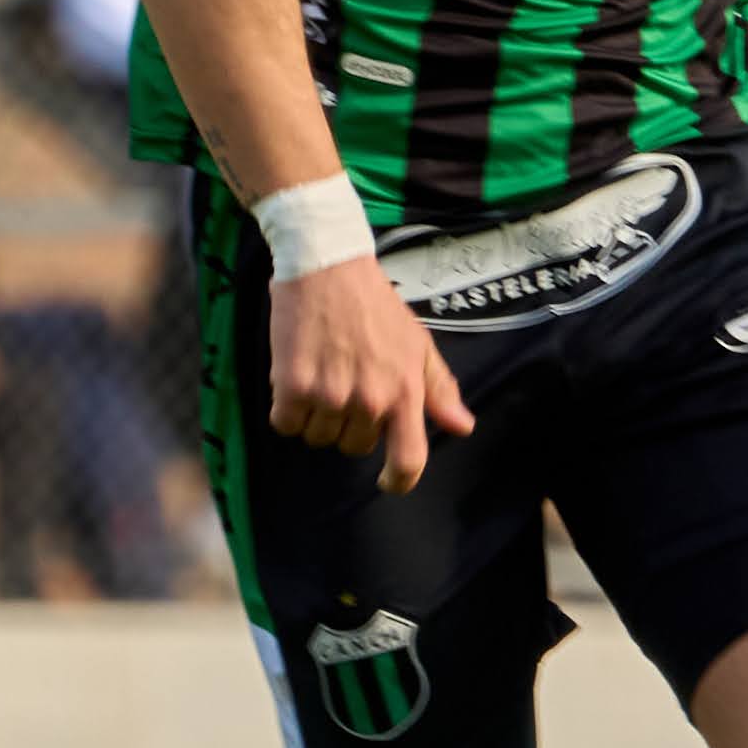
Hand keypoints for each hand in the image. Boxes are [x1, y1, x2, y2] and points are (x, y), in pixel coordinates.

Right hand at [269, 260, 472, 493]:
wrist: (327, 266)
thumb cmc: (375, 304)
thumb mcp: (417, 343)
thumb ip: (439, 389)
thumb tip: (462, 427)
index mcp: (405, 390)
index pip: (409, 458)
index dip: (399, 480)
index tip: (387, 481)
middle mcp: (370, 399)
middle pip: (353, 447)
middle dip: (348, 424)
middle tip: (344, 382)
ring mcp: (331, 394)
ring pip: (317, 437)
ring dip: (315, 415)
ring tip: (321, 372)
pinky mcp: (293, 385)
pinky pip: (285, 423)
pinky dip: (286, 407)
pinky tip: (294, 375)